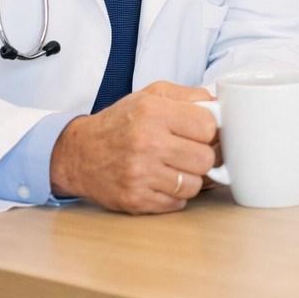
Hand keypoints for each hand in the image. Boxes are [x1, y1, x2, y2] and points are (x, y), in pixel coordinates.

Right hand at [49, 81, 216, 213]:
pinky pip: (177, 203)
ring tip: (174, 167)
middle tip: (189, 152)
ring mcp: (140, 174)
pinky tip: (161, 181)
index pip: (208, 126)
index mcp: (153, 112)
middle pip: (206, 159)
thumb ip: (189, 96)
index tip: (199, 132)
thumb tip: (219, 106)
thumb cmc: (120, 122)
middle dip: (202, 156)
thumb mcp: (151, 95)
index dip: (209, 130)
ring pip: (195, 184)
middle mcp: (146, 143)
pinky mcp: (135, 199)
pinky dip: (174, 195)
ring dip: (189, 177)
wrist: (79, 154)